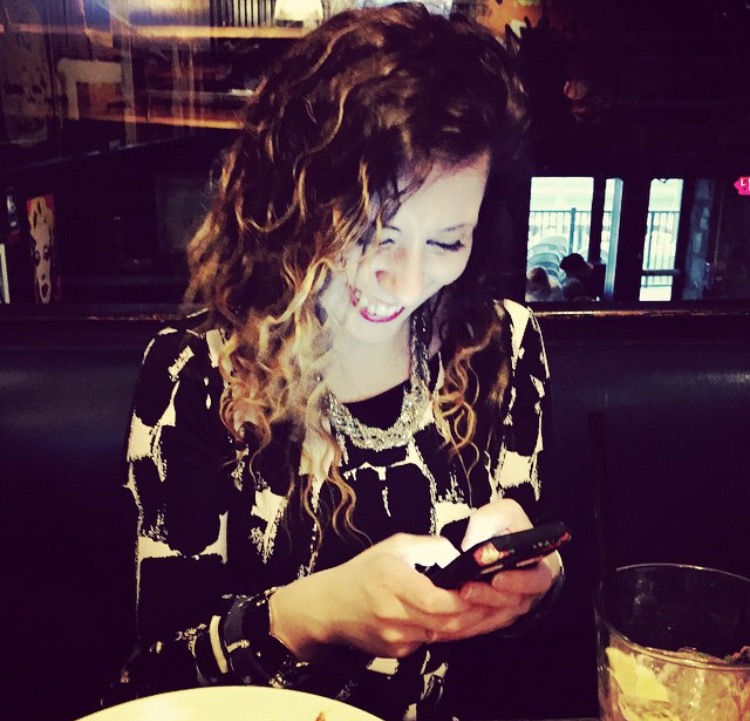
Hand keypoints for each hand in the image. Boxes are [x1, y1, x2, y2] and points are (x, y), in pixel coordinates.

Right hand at [269, 533, 508, 658]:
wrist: (329, 607)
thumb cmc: (362, 572)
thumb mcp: (394, 547)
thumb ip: (430, 548)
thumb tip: (464, 552)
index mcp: (392, 582)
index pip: (437, 602)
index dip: (466, 599)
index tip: (485, 586)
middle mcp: (394, 614)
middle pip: (448, 624)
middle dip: (480, 613)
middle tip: (505, 599)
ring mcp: (397, 638)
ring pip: (446, 636)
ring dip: (472, 624)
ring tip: (496, 608)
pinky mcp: (399, 652)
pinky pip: (433, 641)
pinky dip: (453, 631)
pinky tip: (468, 618)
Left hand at [432, 499, 561, 640]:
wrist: (506, 546)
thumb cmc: (508, 529)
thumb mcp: (504, 514)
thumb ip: (489, 522)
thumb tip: (471, 544)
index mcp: (538, 569)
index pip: (536, 581)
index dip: (518, 582)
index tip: (497, 577)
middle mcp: (527, 594)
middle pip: (512, 604)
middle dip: (488, 597)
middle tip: (467, 589)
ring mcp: (510, 608)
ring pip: (494, 617)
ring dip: (473, 611)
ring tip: (455, 598)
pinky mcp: (493, 616)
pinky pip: (481, 624)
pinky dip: (465, 621)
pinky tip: (449, 614)